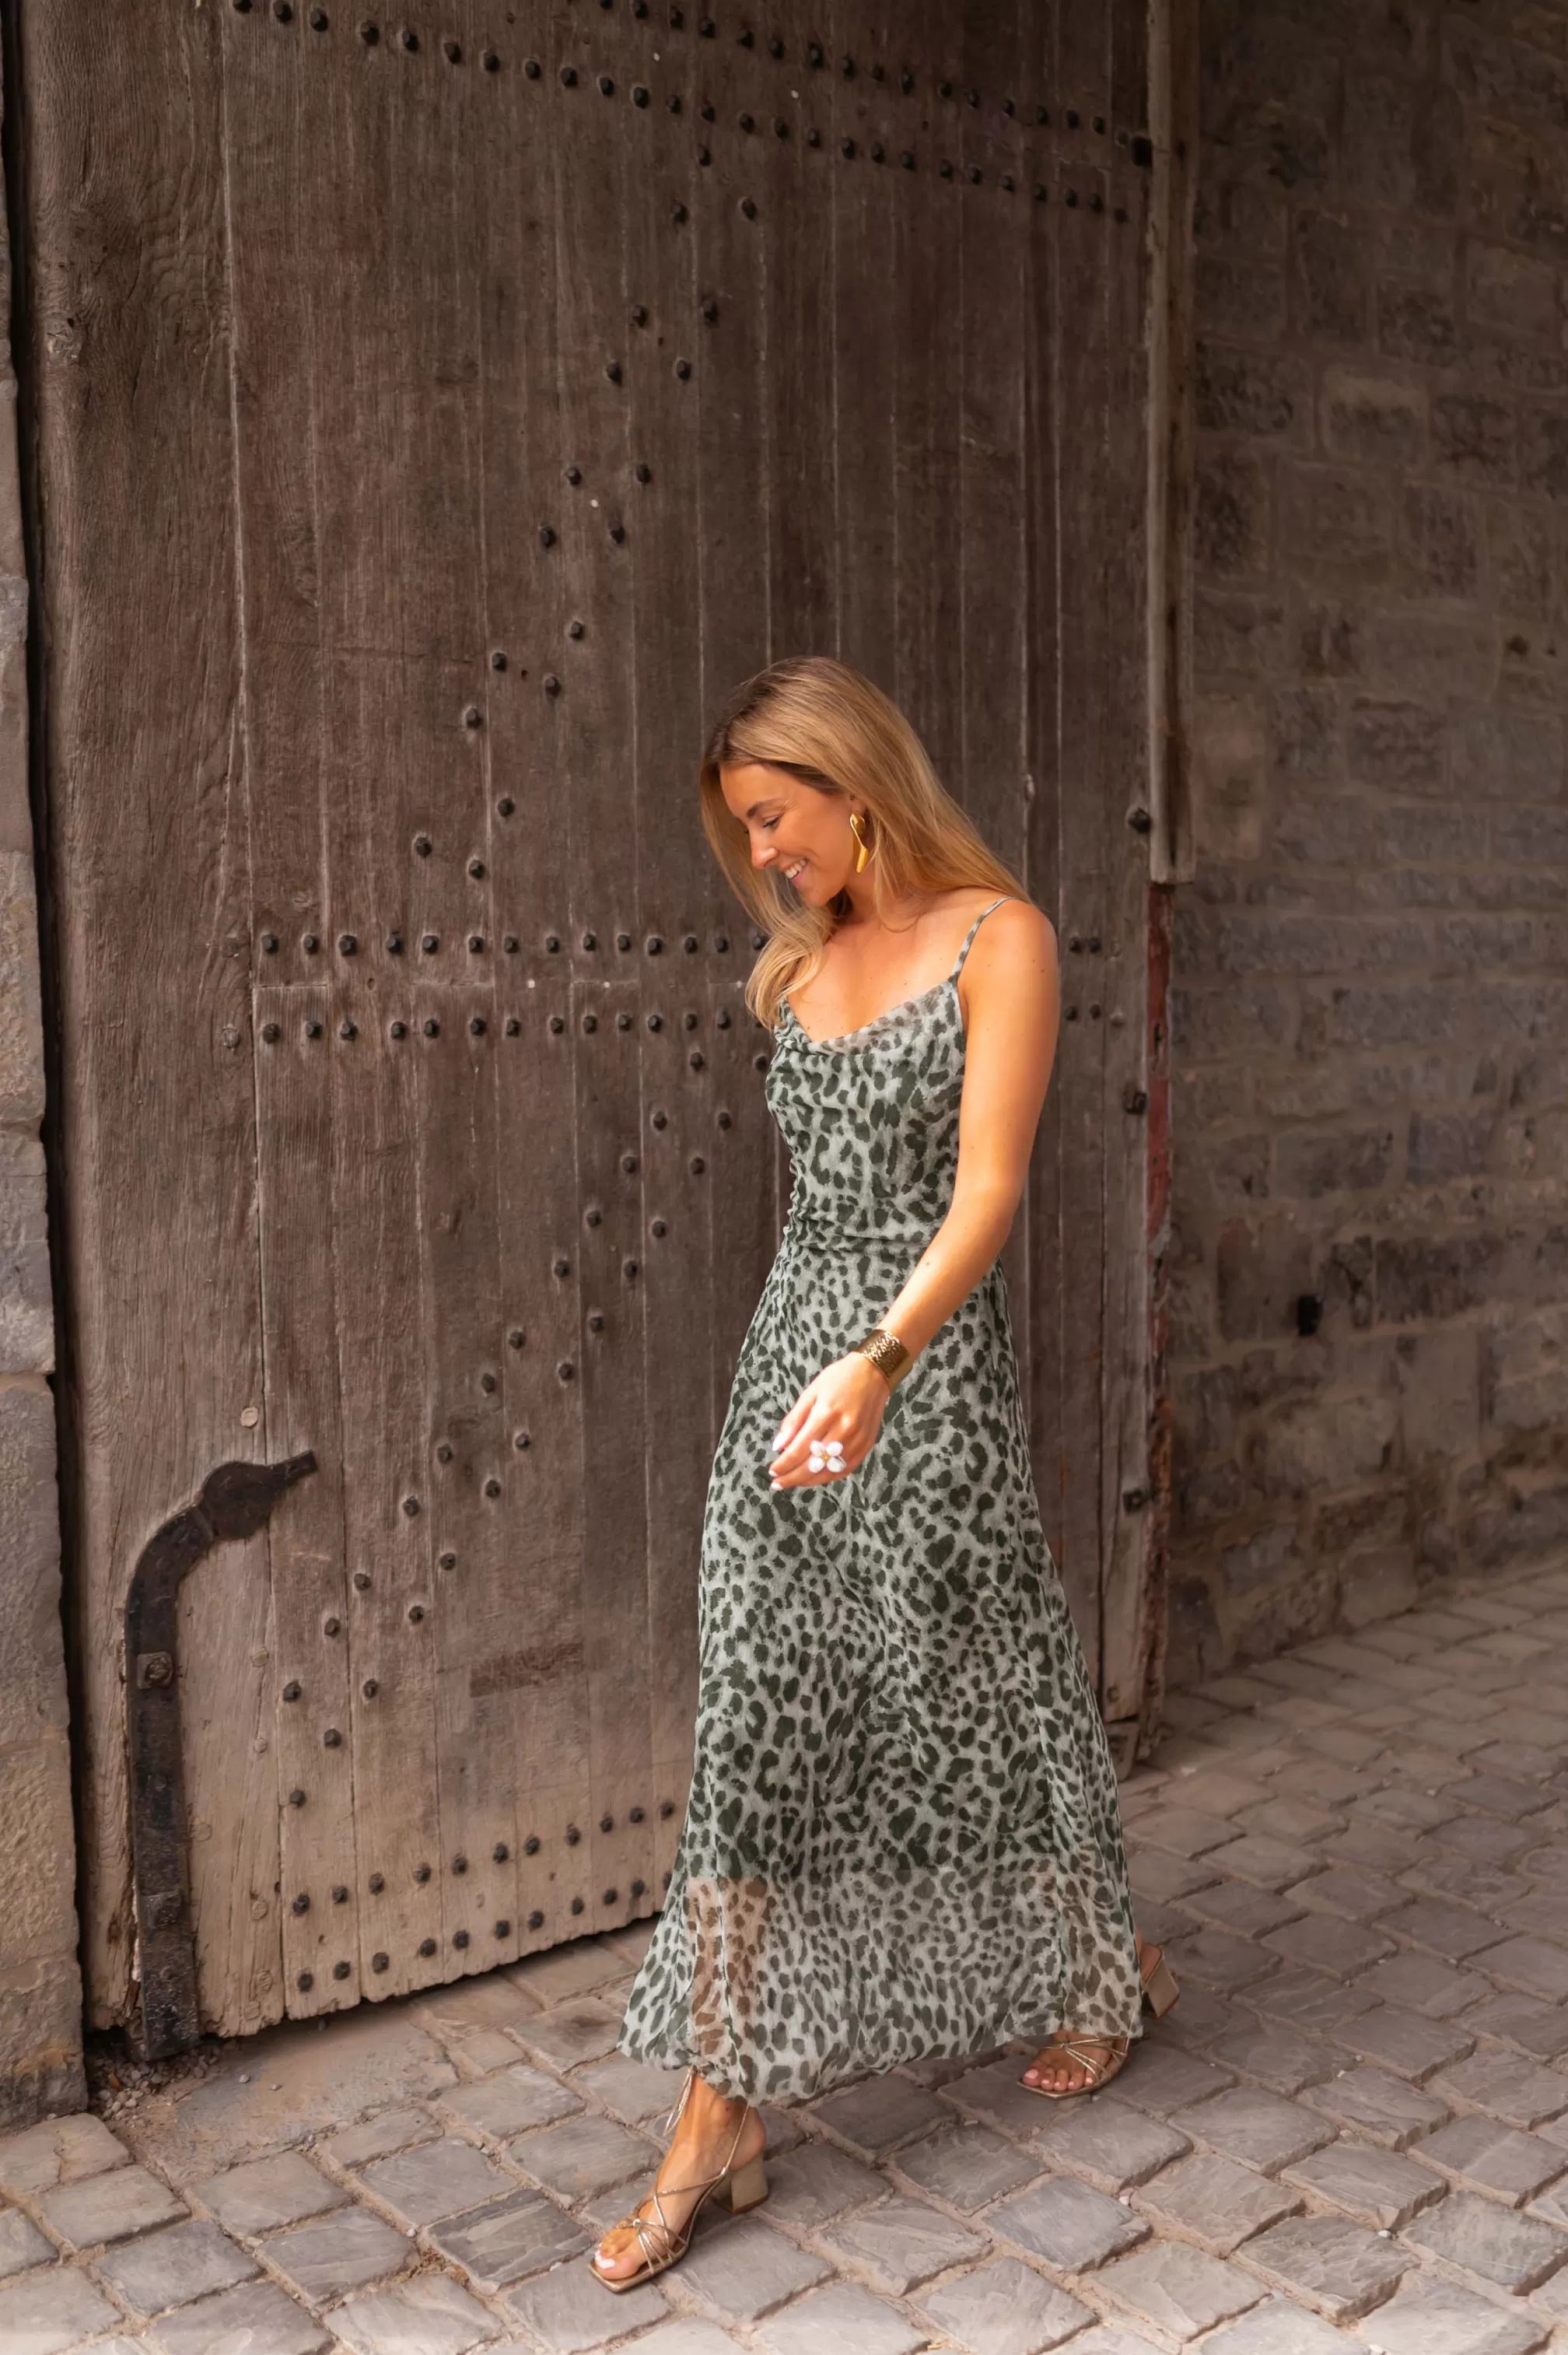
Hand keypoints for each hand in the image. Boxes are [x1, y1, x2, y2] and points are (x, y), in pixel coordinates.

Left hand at [768, 1354, 890, 1487]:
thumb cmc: (839, 1379)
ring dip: (810, 1480)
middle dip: (792, 1477)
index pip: (799, 1449)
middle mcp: (843, 1430)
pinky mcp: (866, 1444)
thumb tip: (779, 1446)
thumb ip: (794, 1421)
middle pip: (814, 1465)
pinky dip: (830, 1476)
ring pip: (830, 1471)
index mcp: (825, 1414)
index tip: (772, 1471)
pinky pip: (846, 1468)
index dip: (784, 1465)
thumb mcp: (810, 1393)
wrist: (872, 1373)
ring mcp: (857, 1440)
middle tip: (778, 1483)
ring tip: (795, 1481)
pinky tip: (817, 1476)